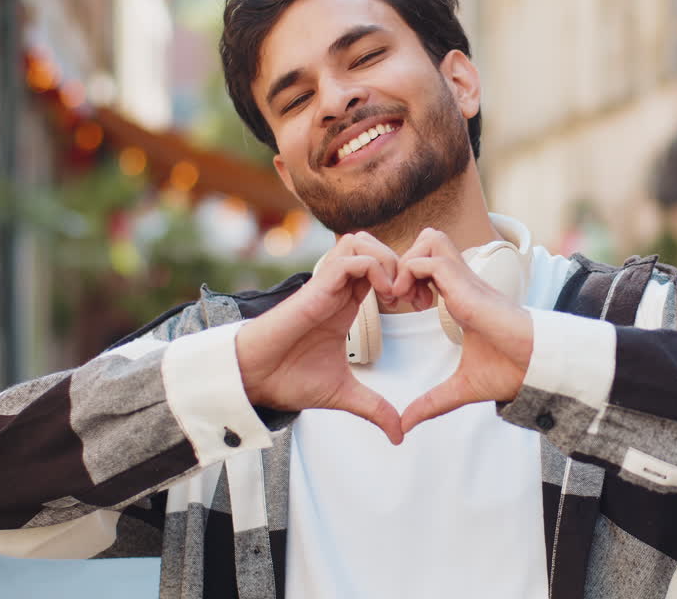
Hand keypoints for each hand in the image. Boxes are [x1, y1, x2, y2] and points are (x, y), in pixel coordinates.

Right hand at [234, 232, 403, 443]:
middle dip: (403, 264)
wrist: (254, 380)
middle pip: (375, 247)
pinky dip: (373, 267)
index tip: (421, 306)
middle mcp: (338, 289)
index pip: (382, 270)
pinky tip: (383, 294)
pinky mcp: (316, 286)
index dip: (407, 280)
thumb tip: (398, 434)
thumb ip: (374, 408)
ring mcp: (327, 284)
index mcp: (347, 304)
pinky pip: (350, 257)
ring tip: (398, 292)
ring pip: (362, 242)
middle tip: (416, 296)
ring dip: (387, 260)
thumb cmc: (289, 379)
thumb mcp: (344, 394)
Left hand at [391, 228, 533, 434]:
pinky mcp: (468, 286)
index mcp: (461, 297)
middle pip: (429, 240)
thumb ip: (432, 402)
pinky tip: (409, 302)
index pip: (429, 264)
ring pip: (430, 239)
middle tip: (397, 294)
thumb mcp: (460, 388)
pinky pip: (431, 260)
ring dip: (408, 262)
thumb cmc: (510, 371)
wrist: (537, 368)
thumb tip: (406, 424)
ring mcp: (466, 280)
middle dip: (404, 260)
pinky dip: (412, 272)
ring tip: (402, 295)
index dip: (407, 277)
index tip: (399, 305)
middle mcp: (463, 282)